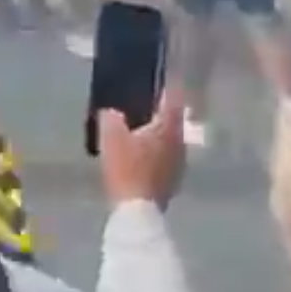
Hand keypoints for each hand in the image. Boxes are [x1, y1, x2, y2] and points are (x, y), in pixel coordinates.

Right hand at [96, 89, 187, 207]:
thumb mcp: (110, 138)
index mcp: (168, 126)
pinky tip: (142, 159)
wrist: (138, 211)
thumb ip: (110, 118)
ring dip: (159, 136)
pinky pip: (167, 159)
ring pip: (171, 141)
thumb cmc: (127, 169)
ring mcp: (180, 163)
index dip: (164, 87)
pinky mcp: (174, 181)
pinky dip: (157, 154)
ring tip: (140, 135)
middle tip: (142, 109)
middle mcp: (180, 142)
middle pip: (173, 120)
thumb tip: (112, 111)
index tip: (156, 80)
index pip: (172, 98)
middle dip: (160, 114)